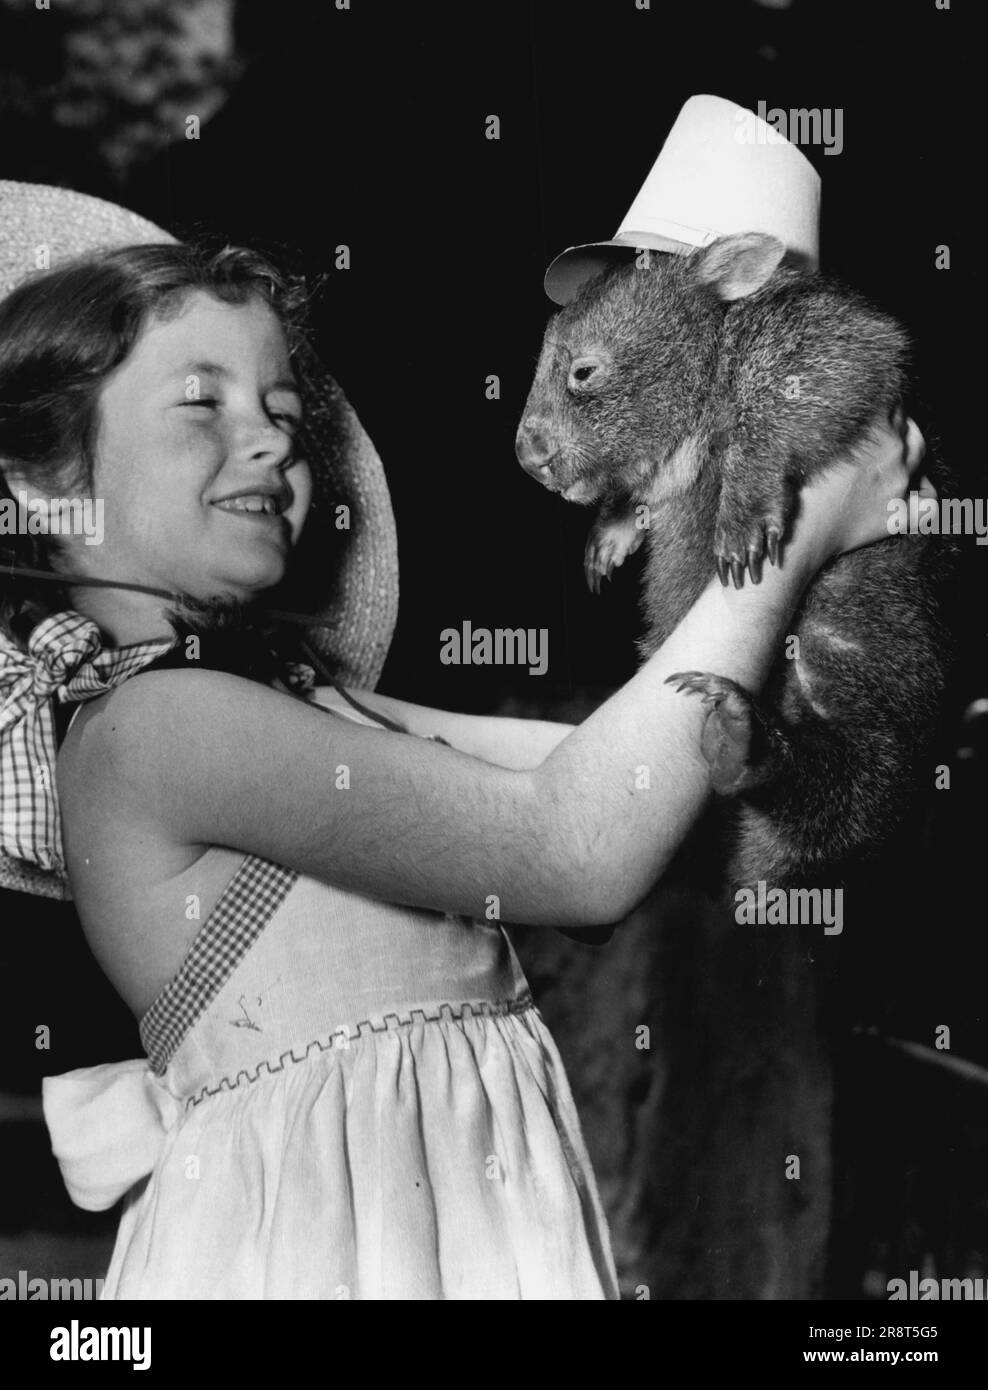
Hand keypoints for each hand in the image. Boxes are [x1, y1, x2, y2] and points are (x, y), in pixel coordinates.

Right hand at [796, 407, 933, 565]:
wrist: (799, 528)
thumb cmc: (795, 485)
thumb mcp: (810, 437)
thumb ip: (837, 419)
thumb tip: (835, 406)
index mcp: (874, 429)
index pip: (890, 405)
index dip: (881, 406)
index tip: (871, 411)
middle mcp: (893, 453)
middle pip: (907, 427)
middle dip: (898, 424)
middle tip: (882, 429)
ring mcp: (899, 484)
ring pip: (919, 454)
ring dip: (911, 448)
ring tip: (898, 451)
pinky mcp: (898, 514)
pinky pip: (928, 502)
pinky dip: (925, 492)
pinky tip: (916, 489)